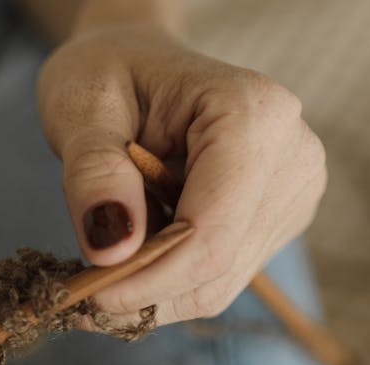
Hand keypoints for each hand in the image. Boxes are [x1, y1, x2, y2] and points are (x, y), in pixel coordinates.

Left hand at [36, 23, 326, 323]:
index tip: (84, 296)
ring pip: (217, 285)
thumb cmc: (108, 75)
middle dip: (143, 289)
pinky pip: (218, 278)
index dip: (145, 280)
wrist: (137, 64)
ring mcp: (293, 191)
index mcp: (253, 115)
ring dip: (151, 288)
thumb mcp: (81, 111)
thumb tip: (111, 250)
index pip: (208, 233)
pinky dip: (165, 280)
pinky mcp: (279, 220)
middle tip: (77, 287)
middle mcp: (292, 155)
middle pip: (216, 267)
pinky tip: (132, 246)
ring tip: (103, 250)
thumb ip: (93, 174)